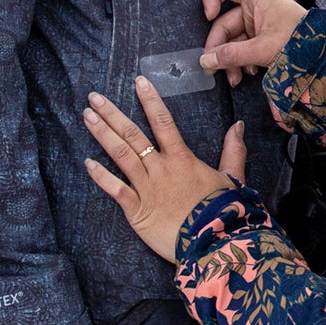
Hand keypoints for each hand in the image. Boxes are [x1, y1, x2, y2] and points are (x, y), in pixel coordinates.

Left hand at [82, 78, 245, 259]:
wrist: (212, 243)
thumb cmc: (223, 211)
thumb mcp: (233, 177)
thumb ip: (233, 150)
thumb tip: (238, 125)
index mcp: (182, 158)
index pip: (163, 122)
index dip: (150, 100)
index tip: (138, 81)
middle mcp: (161, 168)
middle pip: (133, 135)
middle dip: (113, 114)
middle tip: (94, 97)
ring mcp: (147, 188)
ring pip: (121, 156)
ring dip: (103, 135)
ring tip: (87, 117)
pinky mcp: (137, 210)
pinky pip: (115, 189)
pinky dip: (100, 176)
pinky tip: (88, 162)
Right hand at [201, 0, 308, 87]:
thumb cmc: (300, 43)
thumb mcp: (262, 49)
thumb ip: (232, 55)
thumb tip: (206, 60)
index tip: (208, 17)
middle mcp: (258, 6)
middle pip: (225, 22)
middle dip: (220, 48)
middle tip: (213, 68)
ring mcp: (261, 22)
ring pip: (234, 39)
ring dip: (230, 59)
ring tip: (234, 78)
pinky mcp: (265, 37)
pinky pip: (244, 46)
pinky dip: (242, 60)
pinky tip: (247, 73)